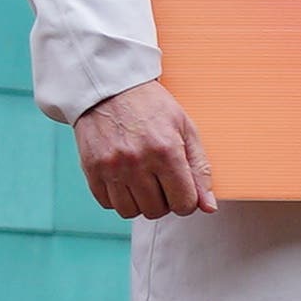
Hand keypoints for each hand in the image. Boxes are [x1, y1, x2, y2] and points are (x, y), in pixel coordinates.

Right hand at [76, 79, 214, 219]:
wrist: (110, 88)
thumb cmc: (151, 106)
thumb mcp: (186, 129)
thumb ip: (200, 169)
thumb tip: (209, 208)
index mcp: (166, 151)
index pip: (184, 204)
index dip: (187, 200)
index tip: (182, 189)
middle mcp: (137, 162)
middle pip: (157, 211)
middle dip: (164, 200)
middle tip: (161, 180)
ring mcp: (111, 167)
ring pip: (131, 212)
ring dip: (140, 202)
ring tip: (142, 180)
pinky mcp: (91, 170)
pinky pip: (108, 204)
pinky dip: (118, 198)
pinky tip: (124, 179)